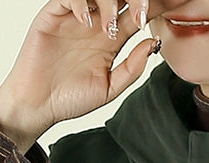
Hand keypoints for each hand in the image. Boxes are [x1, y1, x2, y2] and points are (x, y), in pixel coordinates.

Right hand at [0, 0, 159, 151]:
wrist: (39, 105)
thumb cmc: (70, 98)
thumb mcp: (109, 88)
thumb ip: (132, 68)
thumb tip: (152, 44)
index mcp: (112, 40)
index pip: (136, 16)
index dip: (152, 10)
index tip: (170, 9)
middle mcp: (96, 24)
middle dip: (135, 1)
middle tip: (140, 15)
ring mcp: (74, 18)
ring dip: (108, 3)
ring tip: (108, 26)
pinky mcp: (53, 16)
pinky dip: (80, 2)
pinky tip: (85, 21)